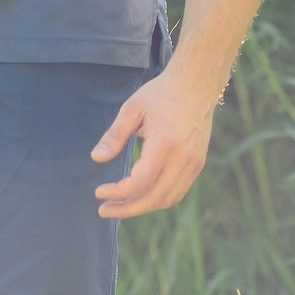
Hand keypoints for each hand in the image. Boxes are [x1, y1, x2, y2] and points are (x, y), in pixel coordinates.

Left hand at [90, 65, 221, 218]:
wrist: (196, 85)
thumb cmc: (161, 94)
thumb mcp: (132, 109)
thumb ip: (114, 135)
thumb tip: (96, 158)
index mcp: (165, 143)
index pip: (139, 182)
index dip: (117, 192)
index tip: (98, 192)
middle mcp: (183, 158)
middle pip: (153, 198)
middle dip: (126, 208)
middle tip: (104, 210)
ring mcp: (193, 164)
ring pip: (167, 200)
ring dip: (142, 207)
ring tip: (119, 204)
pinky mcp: (197, 165)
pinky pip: (177, 192)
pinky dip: (158, 199)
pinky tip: (140, 195)